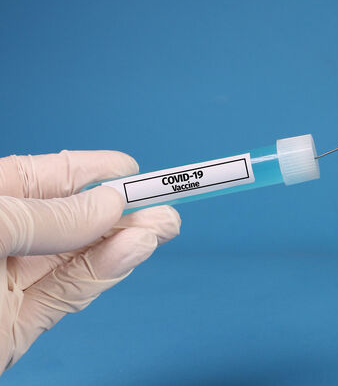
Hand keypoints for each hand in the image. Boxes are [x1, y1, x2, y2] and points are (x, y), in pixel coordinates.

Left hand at [0, 150, 179, 370]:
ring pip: (76, 259)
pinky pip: (69, 296)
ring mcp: (4, 287)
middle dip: (116, 211)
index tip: (130, 168)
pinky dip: (105, 275)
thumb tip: (107, 203)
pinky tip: (133, 251)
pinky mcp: (15, 328)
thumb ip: (45, 216)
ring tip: (163, 227)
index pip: (37, 179)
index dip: (85, 171)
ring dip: (123, 242)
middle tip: (163, 205)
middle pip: (66, 221)